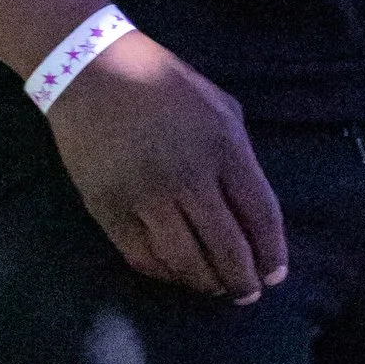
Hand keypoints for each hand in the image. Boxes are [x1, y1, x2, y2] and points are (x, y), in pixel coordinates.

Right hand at [45, 30, 289, 304]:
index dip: (271, 253)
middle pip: (227, 247)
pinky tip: (176, 273)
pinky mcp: (109, 208)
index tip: (274, 275)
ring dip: (206, 283)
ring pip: (185, 261)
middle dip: (243, 280)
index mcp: (224, 145)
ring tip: (214, 287)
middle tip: (247, 294)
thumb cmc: (162, 81)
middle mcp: (188, 175)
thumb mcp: (219, 104)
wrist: (90, 69)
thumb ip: (240, 154)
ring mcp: (145, 195)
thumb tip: (251, 210)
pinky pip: (143, 257)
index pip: (260, 215)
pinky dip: (165, 273)